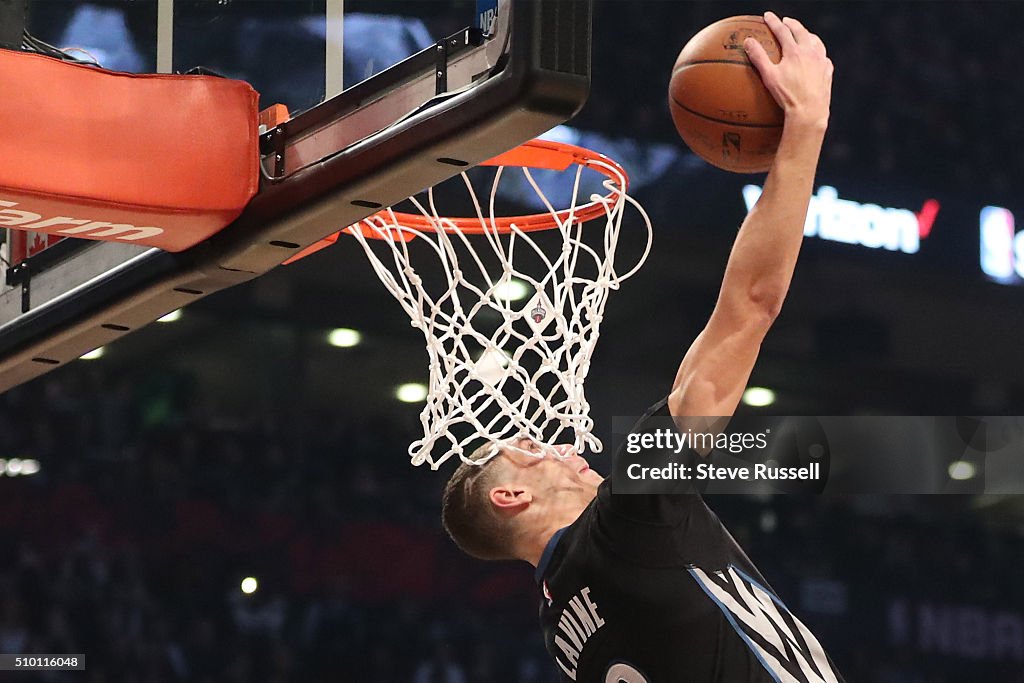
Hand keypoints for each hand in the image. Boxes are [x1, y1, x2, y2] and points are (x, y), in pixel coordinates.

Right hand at [744, 11, 832, 129]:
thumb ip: (758, 57)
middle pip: (801, 31)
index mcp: (794, 51)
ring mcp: (821, 61)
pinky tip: (816, 57)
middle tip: (786, 21)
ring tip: (803, 35)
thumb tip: (748, 41)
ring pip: (816, 41)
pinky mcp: (827, 71)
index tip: (767, 16)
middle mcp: (810, 52)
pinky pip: (824, 57)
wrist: (809, 111)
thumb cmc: (787, 96)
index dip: (774, 22)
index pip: (782, 31)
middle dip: (792, 24)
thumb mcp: (769, 76)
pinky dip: (818, 52)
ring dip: (808, 35)